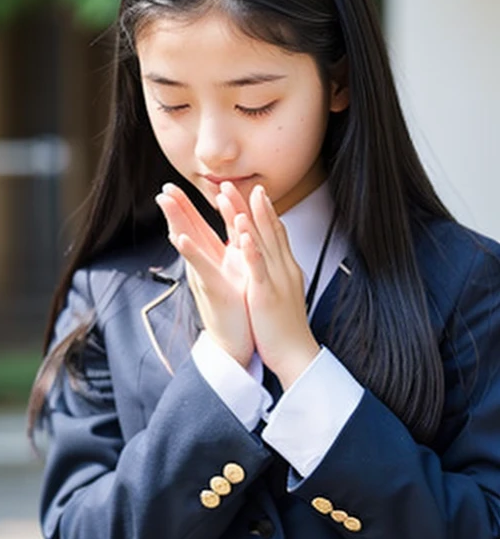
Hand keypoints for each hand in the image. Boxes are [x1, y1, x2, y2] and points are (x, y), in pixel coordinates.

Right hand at [155, 184, 253, 366]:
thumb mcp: (234, 275)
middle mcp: (205, 265)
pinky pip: (200, 267)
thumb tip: (226, 238)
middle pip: (188, 229)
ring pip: (189, 242)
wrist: (237, 343)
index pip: (198, 227)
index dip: (188, 206)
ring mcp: (206, 275)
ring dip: (176, 220)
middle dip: (176, 207)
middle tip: (163, 186)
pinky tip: (180, 238)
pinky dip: (190, 251)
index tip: (177, 186)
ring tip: (165, 201)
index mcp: (213, 259)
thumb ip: (229, 254)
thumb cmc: (238, 309)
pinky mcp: (213, 288)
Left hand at [232, 184, 319, 389]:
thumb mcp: (284, 294)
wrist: (297, 355)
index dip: (266, 212)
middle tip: (244, 183)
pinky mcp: (266, 294)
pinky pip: (257, 267)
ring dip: (252, 217)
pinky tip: (242, 233)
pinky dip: (250, 248)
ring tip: (241, 196)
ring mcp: (276, 280)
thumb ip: (278, 275)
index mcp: (285, 269)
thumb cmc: (288, 328)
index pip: (276, 234)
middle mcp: (283, 269)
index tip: (256, 192)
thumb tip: (274, 264)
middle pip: (270, 231)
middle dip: (257, 205)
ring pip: (263, 243)